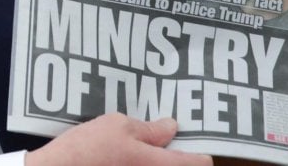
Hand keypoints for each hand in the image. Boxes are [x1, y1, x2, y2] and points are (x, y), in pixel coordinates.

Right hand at [25, 113, 212, 165]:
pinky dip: (137, 162)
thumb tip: (171, 126)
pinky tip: (123, 154)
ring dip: (153, 157)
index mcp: (158, 165)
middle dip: (174, 152)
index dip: (199, 148)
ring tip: (140, 142)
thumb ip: (148, 128)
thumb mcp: (118, 125)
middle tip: (164, 134)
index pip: (199, 163)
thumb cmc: (88, 149)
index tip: (195, 137)